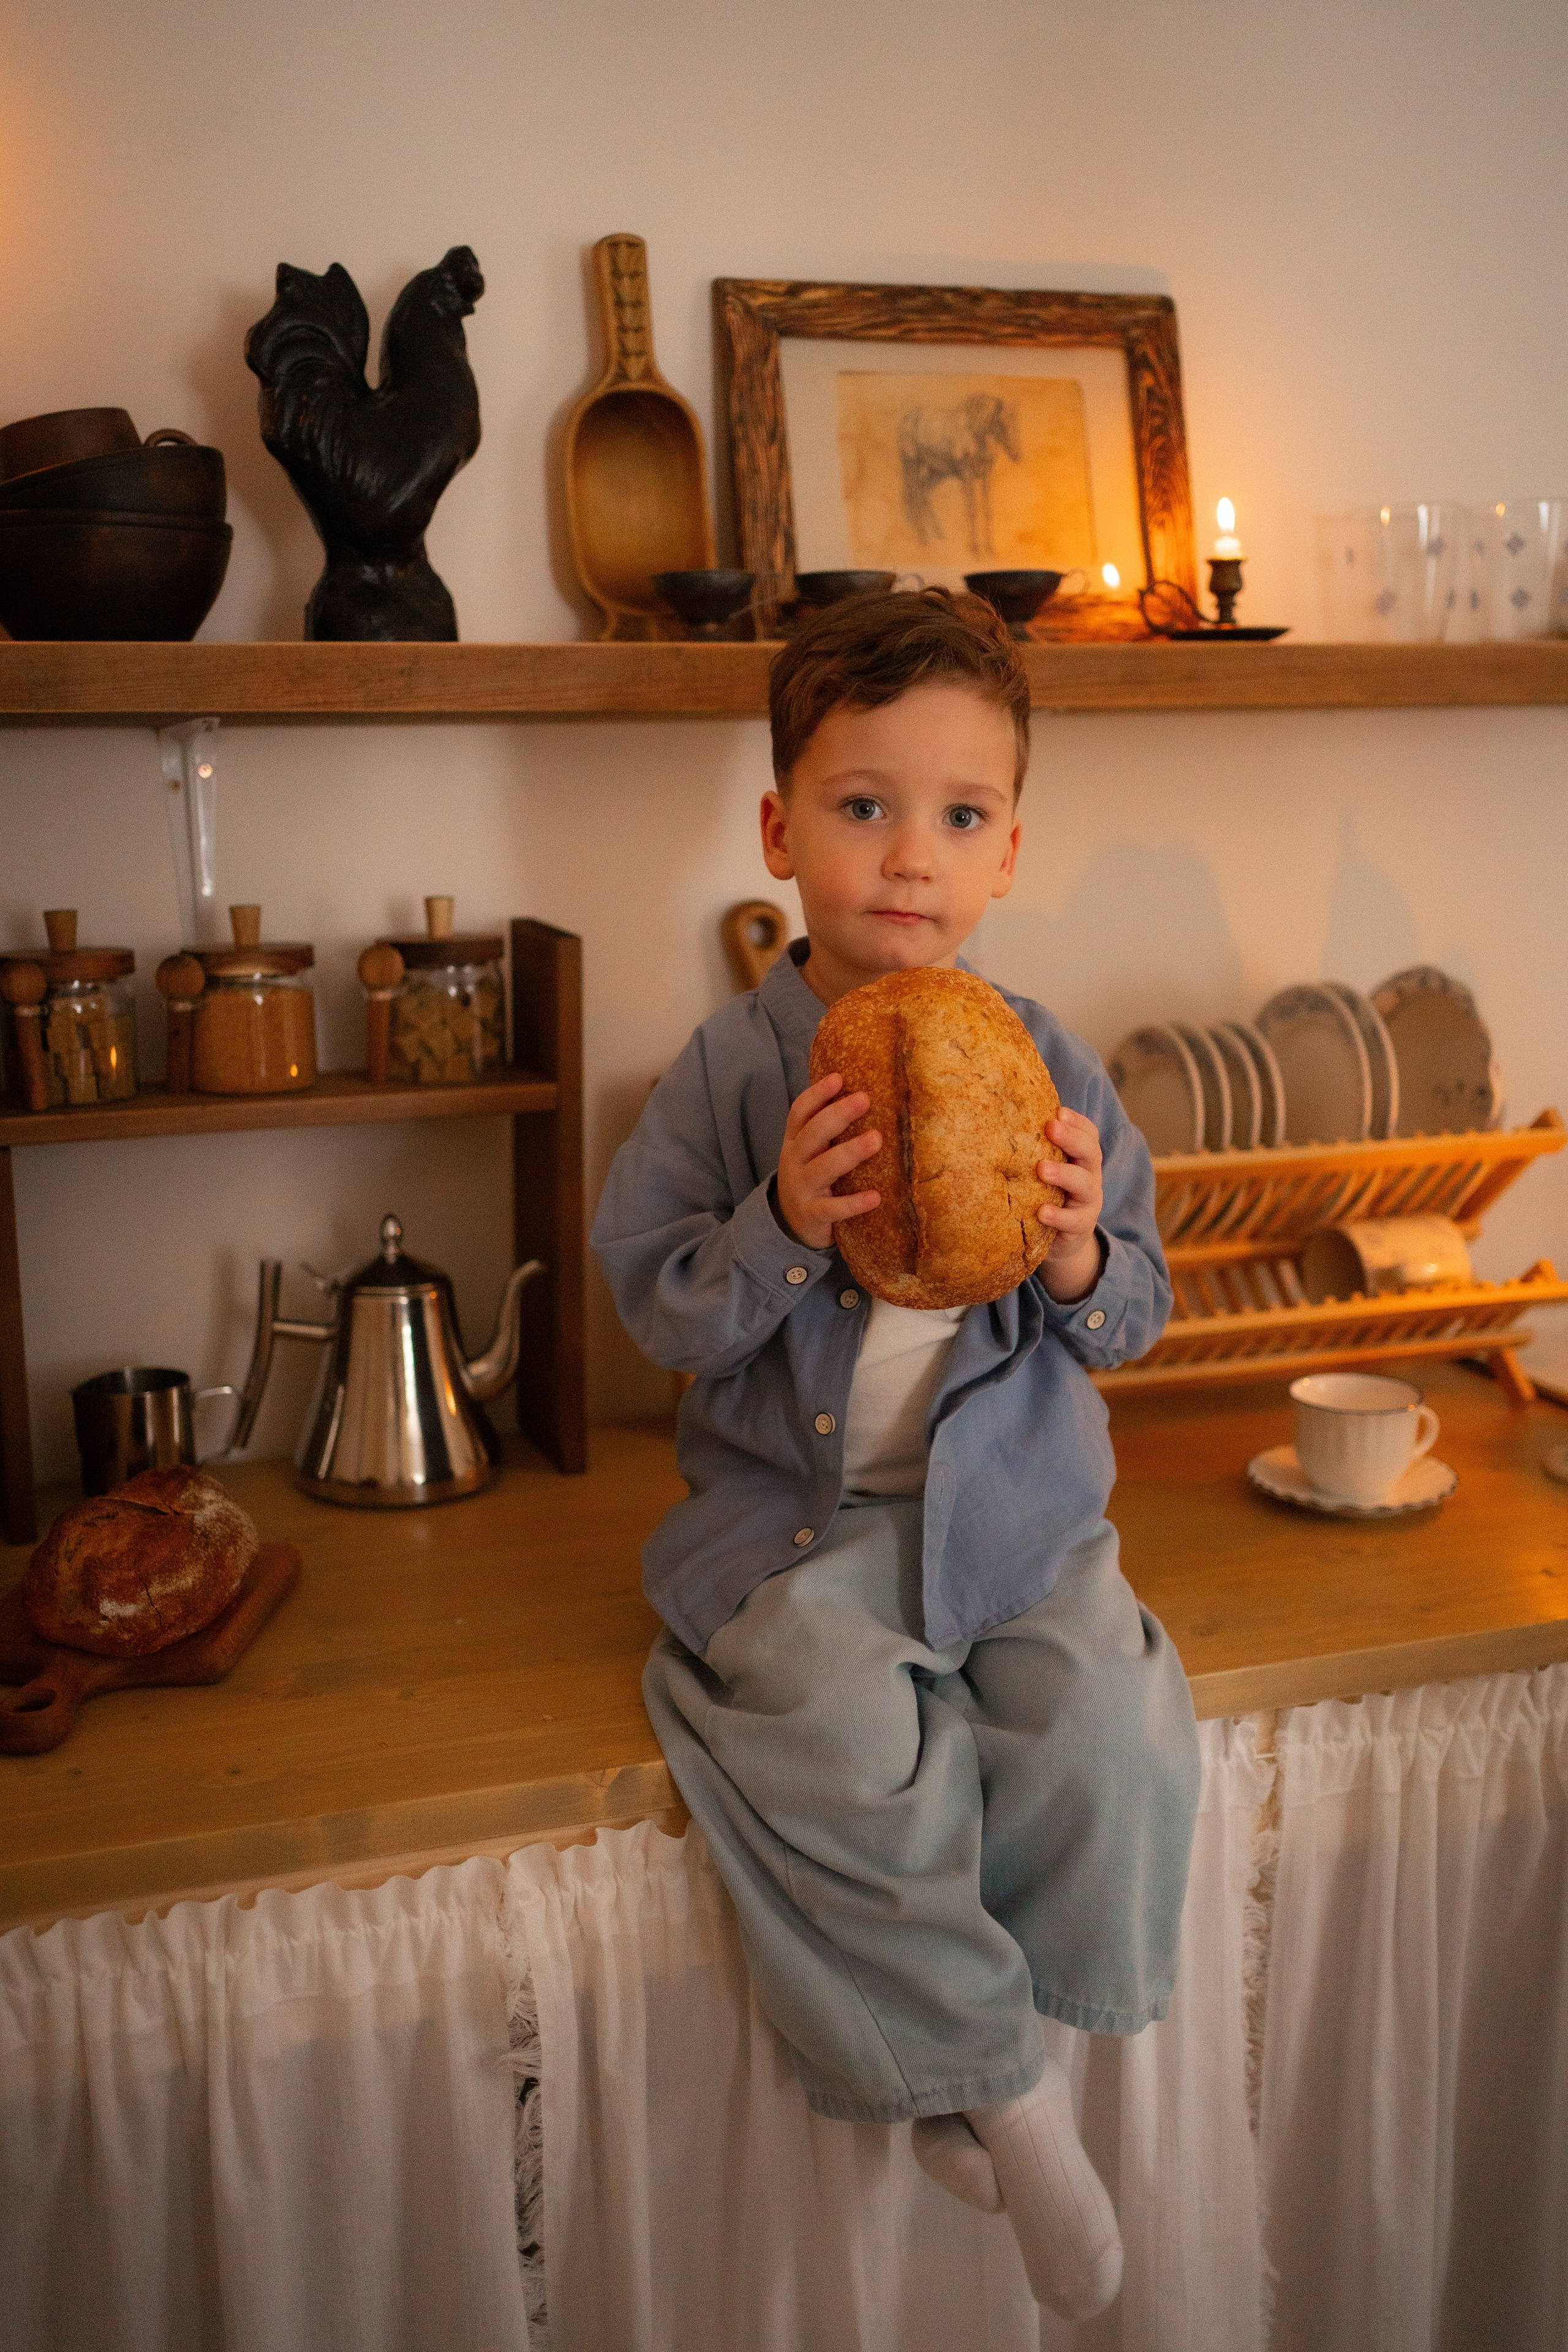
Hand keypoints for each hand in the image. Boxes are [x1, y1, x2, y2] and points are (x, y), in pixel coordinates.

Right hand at [776, 1071, 881, 1252]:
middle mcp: (794, 1161)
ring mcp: (802, 1188)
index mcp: (795, 1141)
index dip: (817, 1094)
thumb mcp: (811, 1151)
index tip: (839, 1078)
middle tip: (865, 1099)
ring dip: (850, 1152)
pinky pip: (833, 1208)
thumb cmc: (811, 1177)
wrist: (791, 1222)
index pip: (800, 1112)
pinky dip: (854, 1203)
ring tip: (876, 1139)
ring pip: (824, 1167)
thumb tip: (865, 1094)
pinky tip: (875, 1197)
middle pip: (813, 1133)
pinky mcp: (813, 1215)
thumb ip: (827, 1129)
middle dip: (838, 1114)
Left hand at [1036, 1107, 1103, 1302]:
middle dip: (1071, 1138)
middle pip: (1091, 1152)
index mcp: (1081, 1159)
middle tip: (1050, 1127)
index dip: (1076, 1122)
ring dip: (1064, 1174)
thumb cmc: (1047, 1196)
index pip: (1088, 1134)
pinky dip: (1058, 1216)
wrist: (1060, 1241)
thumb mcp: (1045, 1172)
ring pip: (1084, 1184)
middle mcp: (1090, 1176)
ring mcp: (1088, 1203)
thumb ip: (1035, 1151)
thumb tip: (999, 1123)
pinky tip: (1042, 1212)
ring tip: (1042, 1168)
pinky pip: (1073, 1221)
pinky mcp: (1081, 1227)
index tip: (1058, 1112)